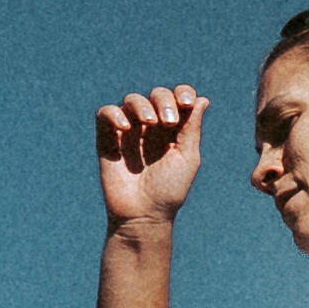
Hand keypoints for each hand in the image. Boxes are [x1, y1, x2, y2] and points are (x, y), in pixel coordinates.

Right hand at [97, 86, 206, 226]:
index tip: (186, 103)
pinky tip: (126, 128)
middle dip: (164, 100)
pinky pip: (106, 113)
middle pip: (156, 95)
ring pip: (131, 100)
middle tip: (168, 121)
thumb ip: (192, 128)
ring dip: (142, 105)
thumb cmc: (169, 190)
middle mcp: (151, 126)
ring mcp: (129, 131)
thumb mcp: (187, 158)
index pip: (178, 98)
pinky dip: (114, 114)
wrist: (143, 215)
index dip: (182, 92)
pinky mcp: (107, 138)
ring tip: (149, 122)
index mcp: (174, 129)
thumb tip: (203, 99)